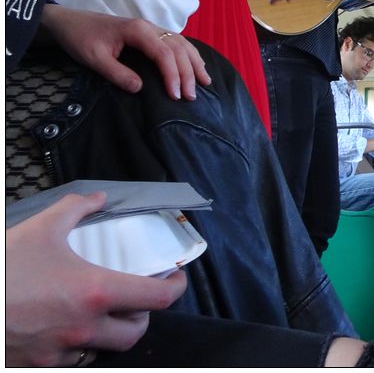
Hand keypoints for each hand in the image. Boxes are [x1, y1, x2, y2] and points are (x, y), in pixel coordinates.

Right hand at [5, 193, 186, 365]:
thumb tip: (98, 199)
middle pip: (135, 332)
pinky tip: (65, 327)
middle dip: (142, 315)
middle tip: (136, 295)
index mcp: (95, 293)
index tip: (174, 276)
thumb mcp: (41, 228)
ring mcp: (60, 352)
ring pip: (103, 350)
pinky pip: (70, 361)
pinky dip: (76, 346)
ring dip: (109, 332)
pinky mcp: (37, 366)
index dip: (175, 287)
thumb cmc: (1, 269)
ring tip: (101, 312)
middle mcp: (84, 328)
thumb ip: (75, 208)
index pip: (158, 299)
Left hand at [40, 5, 210, 100]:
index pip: (164, 53)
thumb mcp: (93, 59)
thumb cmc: (81, 39)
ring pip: (181, 43)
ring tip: (205, 82)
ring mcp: (152, 28)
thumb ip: (116, 73)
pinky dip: (189, 54)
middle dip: (188, 73)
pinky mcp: (150, 32)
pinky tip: (197, 64)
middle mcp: (150, 27)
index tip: (175, 95)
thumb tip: (140, 88)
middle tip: (192, 96)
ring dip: (195, 62)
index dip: (173, 75)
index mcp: (137, 31)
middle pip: (177, 49)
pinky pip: (177, 42)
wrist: (70, 21)